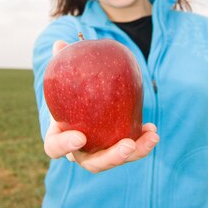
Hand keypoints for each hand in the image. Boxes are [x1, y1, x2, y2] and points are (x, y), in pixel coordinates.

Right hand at [43, 40, 159, 172]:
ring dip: (135, 152)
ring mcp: (99, 152)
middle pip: (91, 163)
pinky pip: (130, 150)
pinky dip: (142, 142)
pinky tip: (152, 130)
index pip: (54, 148)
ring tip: (151, 136)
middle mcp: (79, 151)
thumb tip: (61, 44)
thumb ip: (62, 62)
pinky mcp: (117, 149)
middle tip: (126, 145)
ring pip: (115, 160)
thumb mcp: (64, 75)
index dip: (64, 146)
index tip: (80, 137)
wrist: (83, 100)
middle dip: (111, 158)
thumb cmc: (70, 88)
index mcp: (59, 135)